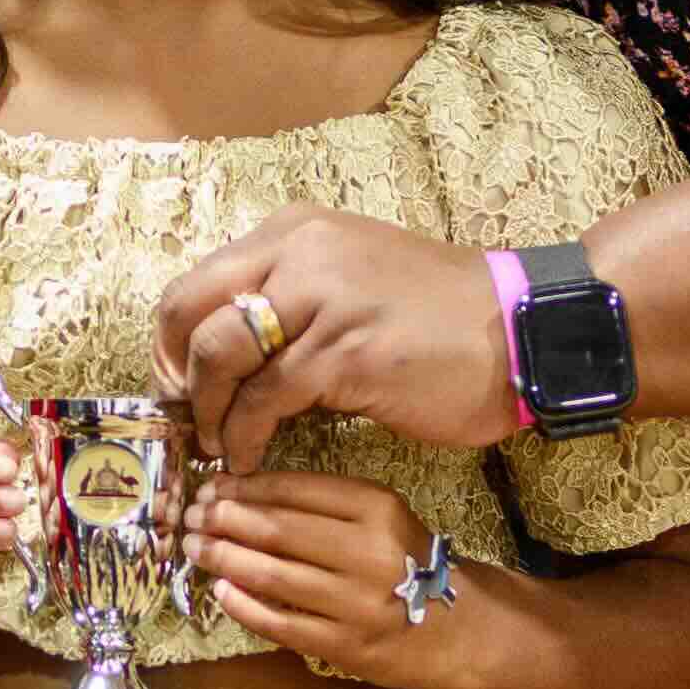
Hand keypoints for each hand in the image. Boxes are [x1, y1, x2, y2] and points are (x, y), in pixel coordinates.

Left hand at [156, 212, 517, 475]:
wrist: (518, 332)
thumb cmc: (438, 317)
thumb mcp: (350, 282)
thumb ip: (290, 301)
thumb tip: (227, 358)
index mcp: (296, 232)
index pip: (195, 282)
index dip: (171, 342)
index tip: (179, 385)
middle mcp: (301, 253)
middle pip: (191, 312)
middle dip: (178, 375)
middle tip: (190, 418)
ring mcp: (322, 299)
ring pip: (220, 356)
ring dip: (209, 412)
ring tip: (220, 445)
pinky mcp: (345, 352)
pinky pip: (265, 399)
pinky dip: (246, 435)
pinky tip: (251, 456)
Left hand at [186, 464, 456, 682]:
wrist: (459, 629)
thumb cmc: (410, 564)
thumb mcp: (382, 518)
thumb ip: (324, 505)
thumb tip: (244, 494)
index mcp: (378, 509)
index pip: (295, 490)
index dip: (245, 487)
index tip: (212, 486)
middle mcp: (368, 553)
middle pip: (278, 531)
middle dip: (224, 520)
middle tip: (192, 515)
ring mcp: (356, 603)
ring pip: (272, 576)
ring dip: (224, 559)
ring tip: (194, 548)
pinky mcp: (344, 646)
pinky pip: (281, 623)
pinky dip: (244, 606)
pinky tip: (220, 591)